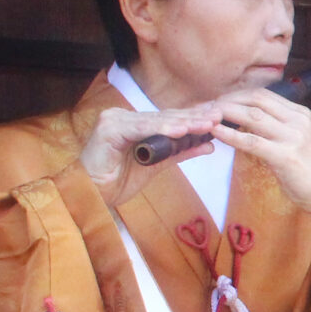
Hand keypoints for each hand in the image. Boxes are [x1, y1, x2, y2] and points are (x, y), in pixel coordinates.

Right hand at [79, 103, 226, 213]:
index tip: (218, 118)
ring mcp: (115, 120)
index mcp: (134, 122)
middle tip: (219, 116)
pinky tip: (180, 131)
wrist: (92, 195)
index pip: (169, 119)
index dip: (194, 118)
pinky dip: (161, 130)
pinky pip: (140, 129)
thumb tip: (208, 144)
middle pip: (165, 117)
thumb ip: (180, 152)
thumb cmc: (119, 180)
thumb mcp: (157, 165)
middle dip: (194, 117)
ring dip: (183, 123)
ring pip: (155, 121)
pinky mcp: (108, 129)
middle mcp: (124, 116)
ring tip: (206, 123)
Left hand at [208, 87, 310, 265]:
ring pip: (252, 117)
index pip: (263, 95)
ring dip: (224, 114)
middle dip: (226, 101)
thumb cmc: (309, 172)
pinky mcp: (285, 156)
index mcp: (301, 113)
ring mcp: (293, 137)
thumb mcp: (296, 141)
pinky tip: (215, 133)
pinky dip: (230, 135)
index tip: (217, 101)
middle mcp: (298, 120)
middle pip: (255, 100)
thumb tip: (247, 120)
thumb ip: (277, 127)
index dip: (236, 95)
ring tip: (204, 118)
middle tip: (204, 108)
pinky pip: (251, 141)